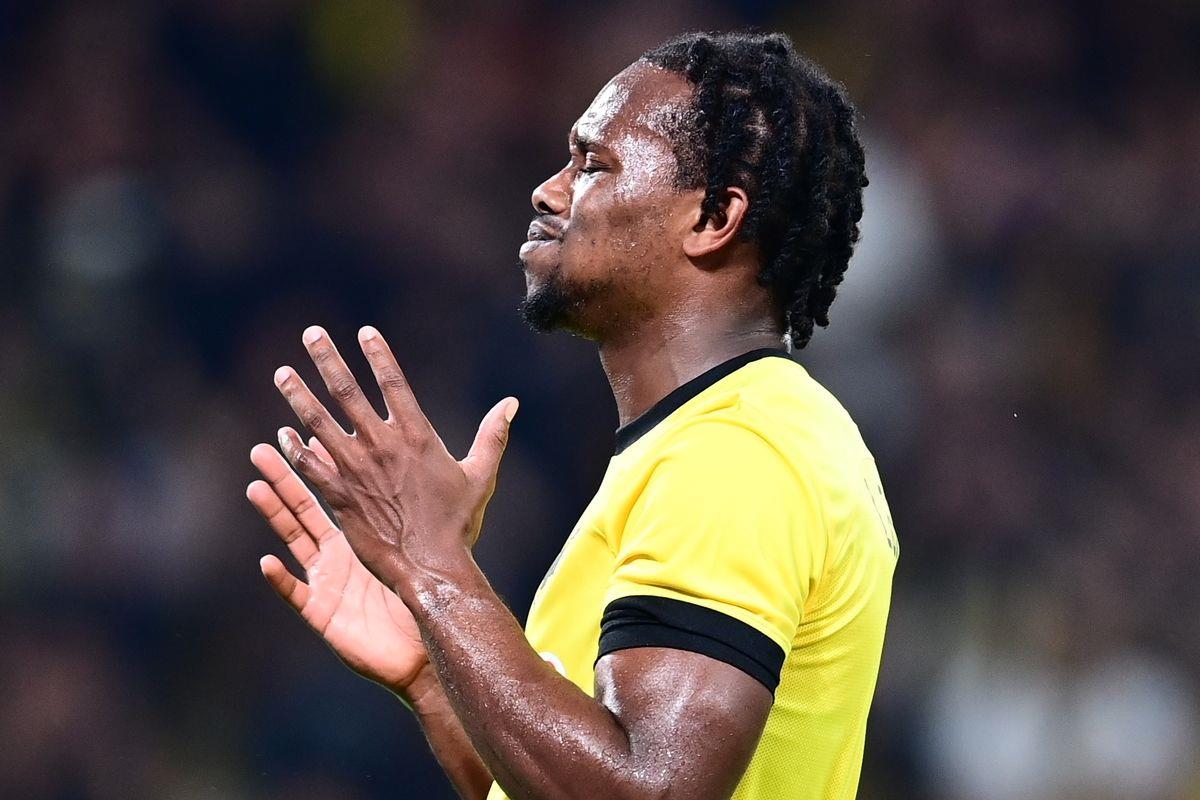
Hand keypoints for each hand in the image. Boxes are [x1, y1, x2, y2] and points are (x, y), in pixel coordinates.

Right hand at [246, 440, 429, 695]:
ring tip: (255, 488)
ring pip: (294, 542)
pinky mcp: (322, 614)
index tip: (298, 431)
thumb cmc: (427, 599)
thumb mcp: (419, 546)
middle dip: (282, 479)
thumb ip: (416, 507)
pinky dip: (281, 580)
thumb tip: (424, 462)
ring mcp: (326, 583)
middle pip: (303, 509)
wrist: (424, 651)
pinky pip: (296, 595)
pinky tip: (267, 561)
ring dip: (274, 516)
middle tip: (261, 449)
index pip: (333, 491)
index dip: (315, 465)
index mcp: (360, 534)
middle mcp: (337, 555)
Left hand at [270, 325, 516, 590]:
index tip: (365, 331)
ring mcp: (356, 469)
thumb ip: (492, 435)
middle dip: (327, 359)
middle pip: (347, 391)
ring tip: (283, 373)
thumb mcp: (480, 475)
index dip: (378, 354)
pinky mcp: (338, 495)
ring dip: (298, 395)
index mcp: (416, 435)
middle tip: (311, 334)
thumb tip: (511, 404)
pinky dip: (295, 448)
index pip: (393, 382)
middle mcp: (382, 445)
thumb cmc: (458, 523)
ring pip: (319, 422)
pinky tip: (282, 434)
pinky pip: (310, 465)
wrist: (430, 565)